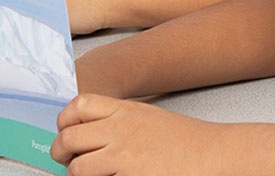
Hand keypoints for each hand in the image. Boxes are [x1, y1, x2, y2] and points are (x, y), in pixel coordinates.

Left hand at [52, 94, 225, 174]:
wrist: (214, 154)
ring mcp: (124, 156)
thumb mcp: (147, 117)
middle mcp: (121, 130)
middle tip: (66, 160)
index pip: (78, 105)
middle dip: (60, 153)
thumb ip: (118, 121)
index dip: (64, 120)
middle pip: (69, 137)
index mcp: (125, 110)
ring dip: (77, 174)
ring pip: (77, 168)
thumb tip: (87, 133)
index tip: (65, 132)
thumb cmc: (186, 140)